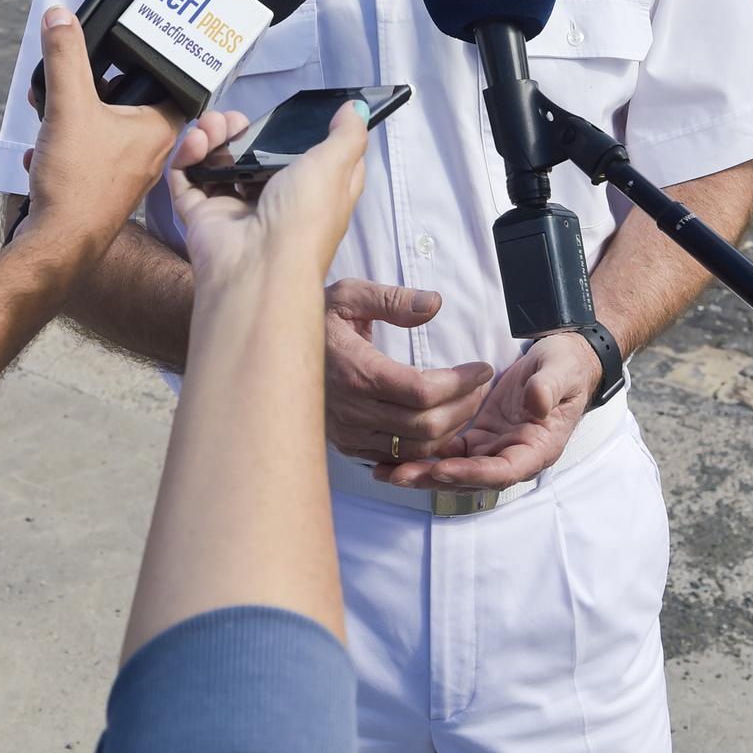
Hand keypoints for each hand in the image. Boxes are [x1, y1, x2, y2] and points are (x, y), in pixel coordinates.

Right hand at [20, 7, 181, 268]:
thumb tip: (61, 17)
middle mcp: (152, 151)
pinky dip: (63, 147)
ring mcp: (128, 173)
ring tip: (48, 111)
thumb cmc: (78, 184)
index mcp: (159, 128)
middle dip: (91, 88)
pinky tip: (43, 150)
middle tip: (70, 80)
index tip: (120, 53)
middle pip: (128, 102)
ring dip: (72, 117)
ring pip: (103, 129)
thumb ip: (65, 56)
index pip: (167, 81)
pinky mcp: (105, 190)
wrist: (58, 244)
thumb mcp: (69, 105)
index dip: (143, 62)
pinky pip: (87, 155)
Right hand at [171, 100, 368, 288]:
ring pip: (218, 163)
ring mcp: (234, 210)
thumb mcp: (337, 166)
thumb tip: (357, 108)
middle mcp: (272, 201)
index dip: (297, 134)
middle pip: (254, 155)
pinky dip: (186, 158)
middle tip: (234, 120)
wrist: (258, 266)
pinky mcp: (201, 216)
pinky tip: (195, 144)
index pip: (306, 159)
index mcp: (310, 192)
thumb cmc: (306, 216)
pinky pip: (187, 180)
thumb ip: (348, 134)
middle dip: (240, 128)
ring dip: (212, 136)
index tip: (289, 115)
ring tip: (211, 128)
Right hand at [325, 280, 493, 464]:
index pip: (422, 391)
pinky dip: (425, 446)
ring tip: (466, 402)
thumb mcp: (349, 295)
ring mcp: (348, 433)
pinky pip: (396, 457)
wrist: (271, 352)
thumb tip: (434, 304)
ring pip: (414, 448)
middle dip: (463, 406)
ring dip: (449, 429)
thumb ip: (393, 300)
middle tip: (480, 386)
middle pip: (425, 425)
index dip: (461, 383)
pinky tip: (440, 424)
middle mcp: (352, 410)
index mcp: (356, 371)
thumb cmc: (314, 319)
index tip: (482, 368)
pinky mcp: (346, 445)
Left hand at [374, 329, 603, 489]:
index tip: (443, 469)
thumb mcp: (561, 371)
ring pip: (456, 468)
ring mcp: (495, 449)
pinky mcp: (480, 437)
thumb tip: (536, 403)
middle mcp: (514, 456)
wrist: (561, 362)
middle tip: (398, 476)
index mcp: (538, 448)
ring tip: (384, 471)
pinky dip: (425, 454)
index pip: (503, 472)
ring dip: (423, 472)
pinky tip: (394, 451)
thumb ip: (548, 387)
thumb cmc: (565, 367)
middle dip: (435, 479)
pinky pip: (450, 451)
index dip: (472, 473)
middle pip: (472, 478)